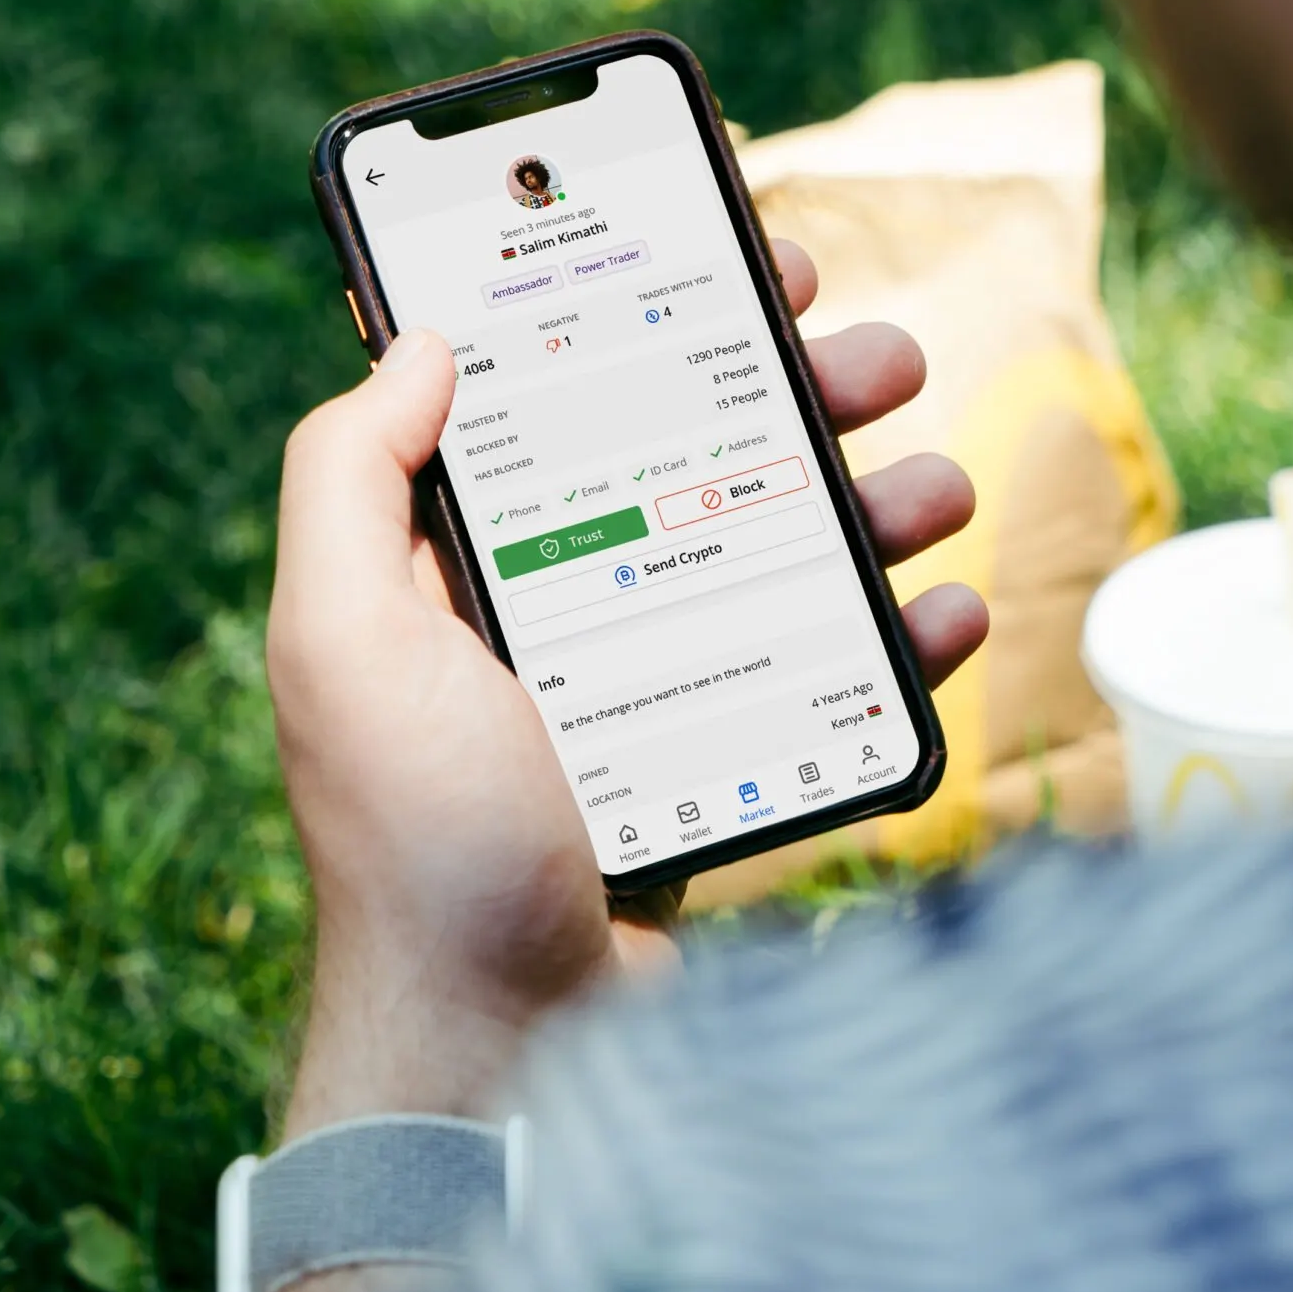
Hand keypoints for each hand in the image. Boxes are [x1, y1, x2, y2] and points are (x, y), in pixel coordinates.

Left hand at [266, 241, 983, 1148]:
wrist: (501, 1051)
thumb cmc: (414, 845)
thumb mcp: (341, 642)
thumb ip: (346, 478)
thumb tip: (425, 341)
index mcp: (474, 551)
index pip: (568, 383)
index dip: (648, 298)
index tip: (736, 240)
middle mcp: (572, 595)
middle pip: (703, 445)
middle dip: (799, 383)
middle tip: (872, 354)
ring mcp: (662, 677)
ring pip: (790, 545)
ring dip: (879, 494)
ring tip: (937, 483)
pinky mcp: (735, 752)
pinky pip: (835, 666)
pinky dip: (905, 629)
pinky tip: (951, 611)